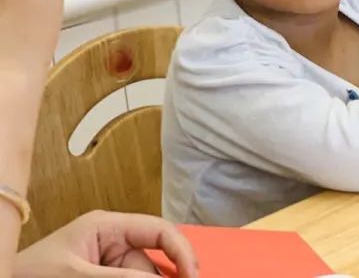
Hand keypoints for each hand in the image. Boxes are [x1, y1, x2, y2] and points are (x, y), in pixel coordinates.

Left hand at [13, 211, 197, 277]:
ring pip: (143, 277)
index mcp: (106, 226)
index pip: (158, 231)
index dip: (181, 250)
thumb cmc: (25, 274)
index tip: (193, 274)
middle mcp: (111, 244)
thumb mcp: (75, 275)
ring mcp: (107, 266)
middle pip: (153, 263)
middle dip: (166, 276)